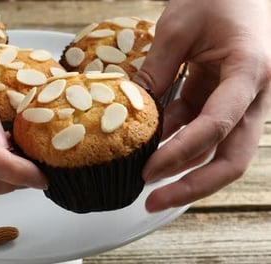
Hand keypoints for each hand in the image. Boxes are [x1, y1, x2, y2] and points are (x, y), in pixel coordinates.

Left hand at [135, 0, 270, 211]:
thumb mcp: (178, 29)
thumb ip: (157, 73)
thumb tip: (134, 115)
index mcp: (250, 72)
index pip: (216, 126)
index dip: (180, 153)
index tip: (148, 171)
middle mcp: (255, 94)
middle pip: (232, 157)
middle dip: (193, 185)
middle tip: (153, 201)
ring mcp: (242, 100)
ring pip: (218, 148)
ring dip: (183, 166)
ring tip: (144, 181)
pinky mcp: (226, 98)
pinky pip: (204, 128)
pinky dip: (179, 141)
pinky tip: (152, 150)